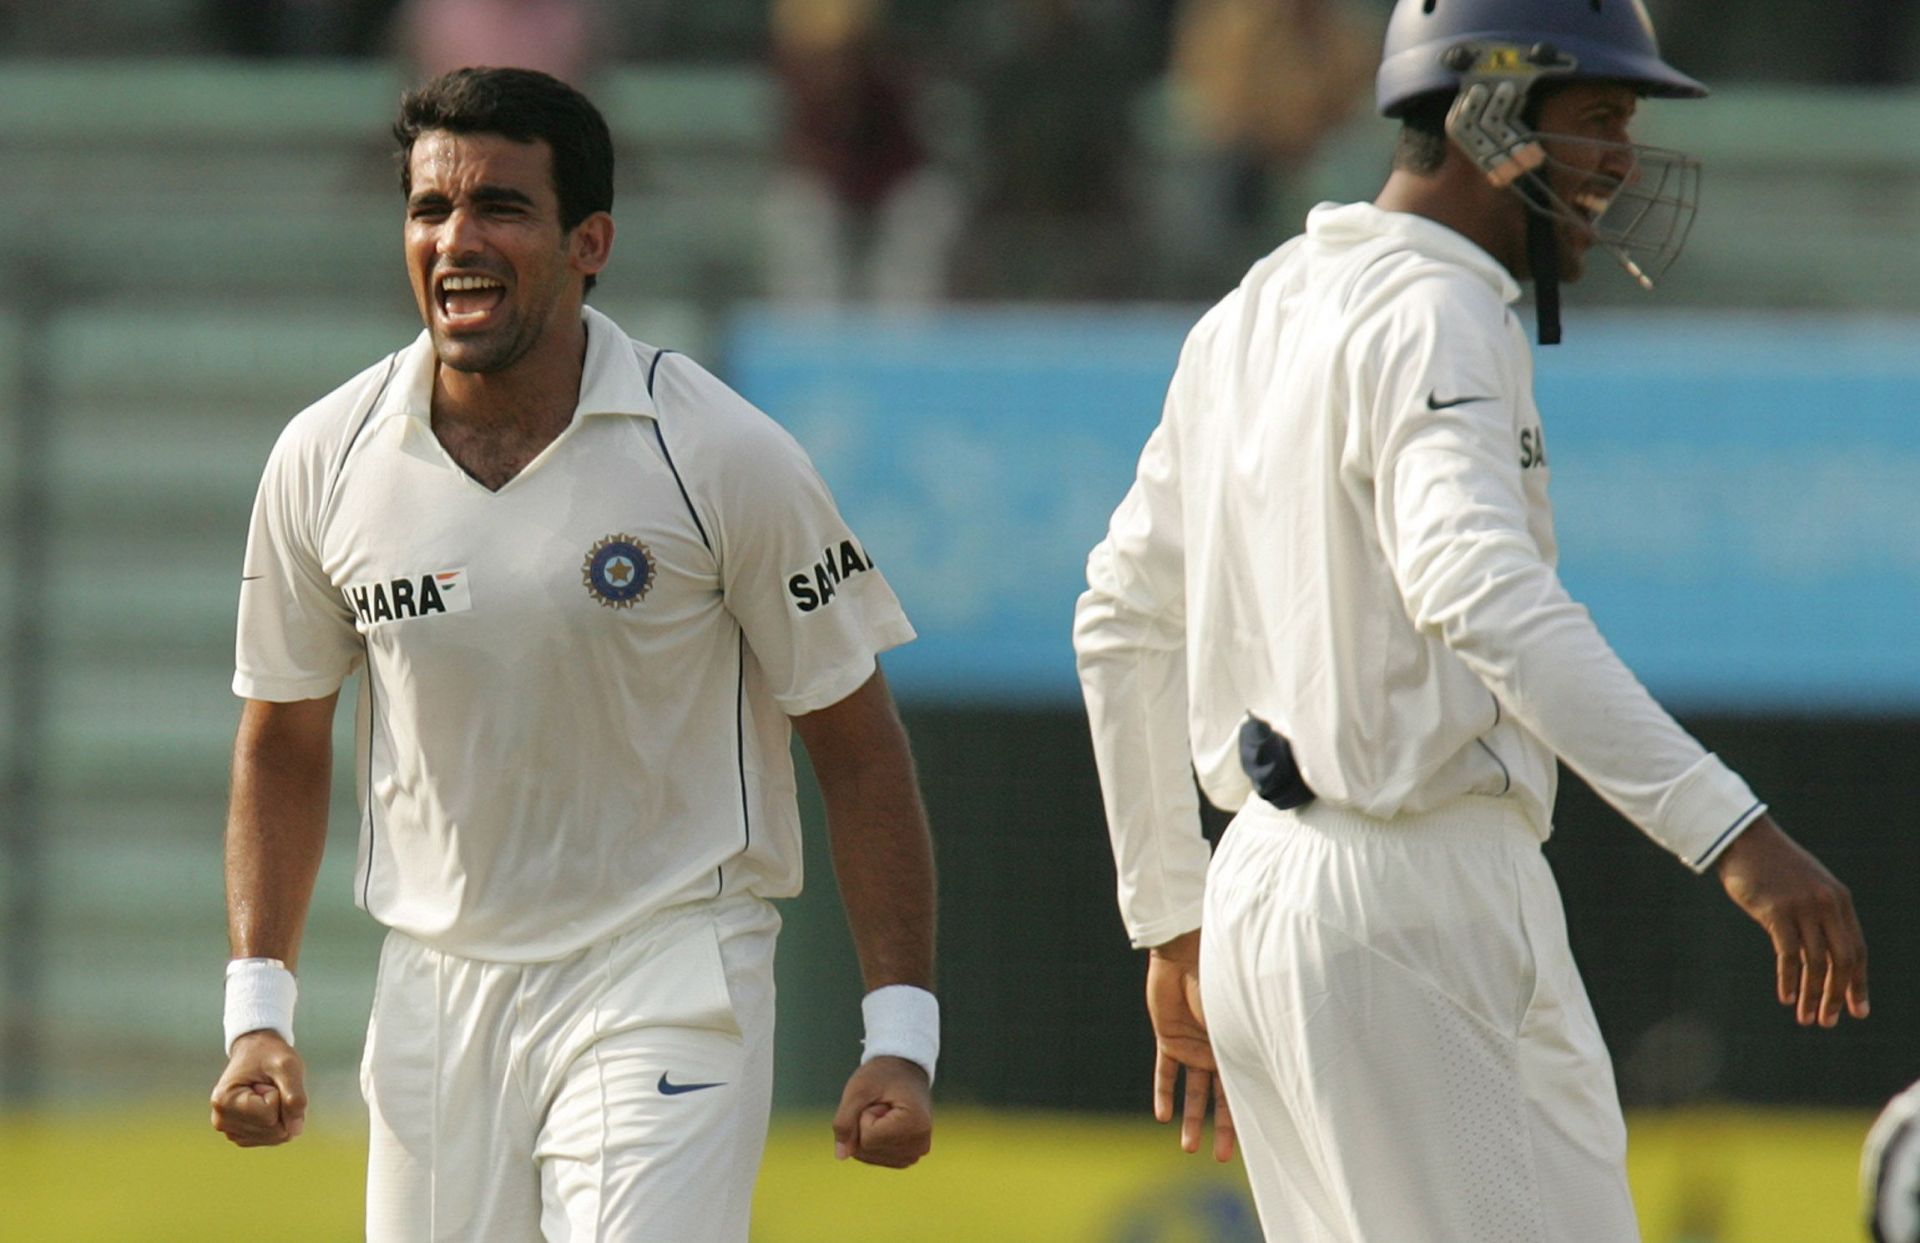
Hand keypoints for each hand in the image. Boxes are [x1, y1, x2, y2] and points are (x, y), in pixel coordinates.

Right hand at [210, 1031, 307, 1146]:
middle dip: (282, 1106)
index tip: (265, 1079)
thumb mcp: (288, 1066)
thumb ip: (295, 1097)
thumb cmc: (270, 1055)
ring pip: (275, 1136)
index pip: (270, 1116)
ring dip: (281, 1113)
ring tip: (266, 1093)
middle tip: (268, 1086)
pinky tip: (267, 1105)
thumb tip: (295, 1131)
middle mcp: (221, 1120)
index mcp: (224, 1101)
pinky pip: (273, 1138)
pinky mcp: (241, 1136)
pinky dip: (279, 1121)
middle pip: (273, 1130)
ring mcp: (230, 1131)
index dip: (279, 1094)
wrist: (256, 1051)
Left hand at [832, 1056, 931, 1168]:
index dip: (864, 1114)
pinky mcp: (908, 1158)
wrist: (905, 1069)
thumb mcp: (858, 1089)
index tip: (880, 1099)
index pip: (867, 1137)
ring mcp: (915, 1154)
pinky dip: (871, 1141)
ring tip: (885, 1112)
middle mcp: (920, 1146)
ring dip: (867, 1133)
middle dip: (864, 1125)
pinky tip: (886, 1124)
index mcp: (915, 1125)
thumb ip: (844, 1121)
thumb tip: (841, 1156)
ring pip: (869, 1156)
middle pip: (867, 1149)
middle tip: (882, 1104)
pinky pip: (874, 1158)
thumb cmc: (883, 1075)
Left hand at [1146, 929, 1234, 1161]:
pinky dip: (1164, 1093)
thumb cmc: (1223, 982)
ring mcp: (1193, 1045)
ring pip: (1193, 1091)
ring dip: (1191, 1119)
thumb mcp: (1241, 1020)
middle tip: (1220, 1157)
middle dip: (1222, 1129)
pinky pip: (1165, 1071)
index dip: (1249, 1115)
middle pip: (1221, 1098)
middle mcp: (1219, 1050)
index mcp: (1241, 1047)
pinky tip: (1163, 1116)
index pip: (1246, 1089)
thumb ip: (1252, 1045)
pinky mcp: (1169, 1038)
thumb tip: (1282, 1075)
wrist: (1188, 954)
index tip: (1254, 1142)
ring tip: (1189, 1147)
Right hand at [1716, 815, 1867, 1027]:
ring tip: (1807, 1018)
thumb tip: (1824, 954)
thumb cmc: (1772, 866)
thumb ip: (1820, 915)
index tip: (1856, 1011)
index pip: (1857, 951)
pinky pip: (1788, 954)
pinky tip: (1786, 997)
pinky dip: (1789, 980)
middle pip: (1841, 961)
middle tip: (1829, 1021)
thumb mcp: (1806, 888)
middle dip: (1837, 995)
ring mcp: (1803, 907)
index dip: (1858, 984)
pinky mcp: (1776, 911)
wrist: (1743, 838)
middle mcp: (1827, 905)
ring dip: (1812, 994)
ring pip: (1816, 962)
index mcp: (1840, 901)